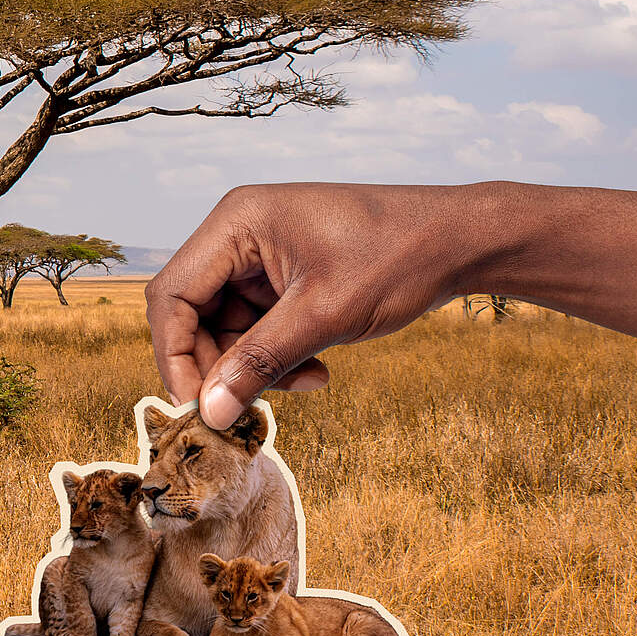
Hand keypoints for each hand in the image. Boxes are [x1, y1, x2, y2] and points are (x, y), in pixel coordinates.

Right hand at [145, 183, 482, 428]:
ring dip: (255, 365)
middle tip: (248, 406)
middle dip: (220, 365)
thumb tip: (210, 412)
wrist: (463, 240)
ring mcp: (260, 254)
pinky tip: (316, 369)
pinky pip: (257, 324)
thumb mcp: (323, 316)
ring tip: (306, 382)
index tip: (196, 406)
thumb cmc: (397, 258)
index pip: (174, 295)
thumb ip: (259, 362)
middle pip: (194, 313)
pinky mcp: (283, 275)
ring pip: (226, 326)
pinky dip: (277, 354)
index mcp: (236, 223)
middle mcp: (238, 234)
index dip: (175, 355)